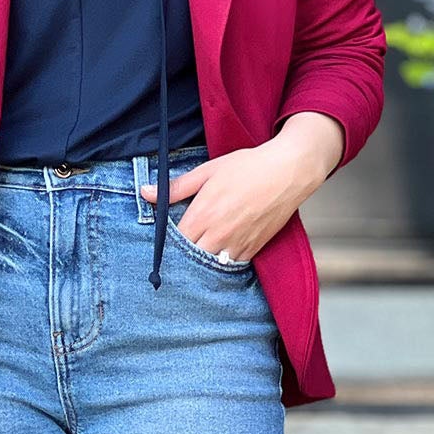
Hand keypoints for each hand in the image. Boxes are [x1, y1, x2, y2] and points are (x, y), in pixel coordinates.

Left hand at [139, 114, 344, 262]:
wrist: (288, 171)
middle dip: (181, 256)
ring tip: (197, 253)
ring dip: (201, 262)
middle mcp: (218, 234)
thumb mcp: (207, 171)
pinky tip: (218, 252)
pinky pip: (230, 266)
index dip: (165, 243)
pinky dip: (222, 262)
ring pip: (209, 266)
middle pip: (189, 258)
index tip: (162, 240)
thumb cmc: (249, 167)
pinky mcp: (253, 249)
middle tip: (176, 251)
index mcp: (203, 214)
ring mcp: (237, 244)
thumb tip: (145, 192)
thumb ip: (175, 187)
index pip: (173, 242)